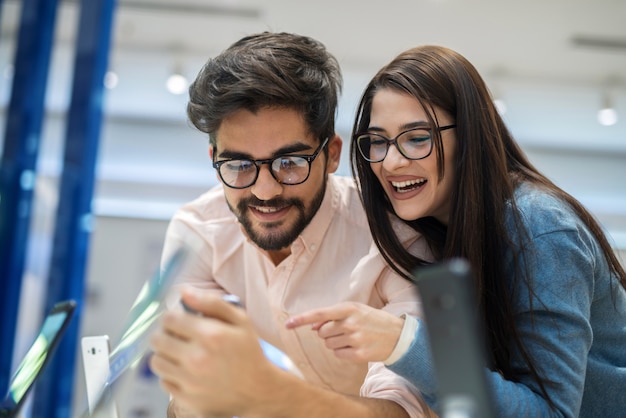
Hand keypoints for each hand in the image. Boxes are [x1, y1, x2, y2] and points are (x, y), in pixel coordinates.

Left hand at [149, 286, 278, 416]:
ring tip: (179, 352)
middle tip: (177, 335)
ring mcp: (190, 381)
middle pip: (157, 340)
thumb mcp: (240, 320)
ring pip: (156, 361)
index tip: (178, 320)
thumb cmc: (249, 352)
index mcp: (210, 335)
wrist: (258, 390)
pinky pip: (163, 381)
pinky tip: (185, 370)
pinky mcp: (186, 398)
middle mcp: (197, 359)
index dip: (171, 316)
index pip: (169, 319)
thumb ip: (211, 302)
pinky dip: (170, 374)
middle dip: (165, 333)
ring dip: (164, 354)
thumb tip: (183, 291)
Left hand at [285, 302, 403, 362]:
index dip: (302, 319)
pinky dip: (343, 352)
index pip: (319, 314)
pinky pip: (338, 355)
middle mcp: (351, 323)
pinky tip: (356, 347)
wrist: (397, 335)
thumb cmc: (371, 320)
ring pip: (329, 345)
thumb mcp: (354, 311)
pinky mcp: (359, 354)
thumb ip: (332, 317)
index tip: (287, 324)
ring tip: (353, 338)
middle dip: (328, 333)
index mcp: (348, 308)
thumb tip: (313, 328)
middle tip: (346, 330)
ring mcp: (355, 339)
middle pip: (322, 333)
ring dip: (336, 343)